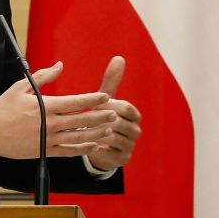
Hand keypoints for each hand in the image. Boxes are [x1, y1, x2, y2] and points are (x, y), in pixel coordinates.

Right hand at [0, 61, 114, 159]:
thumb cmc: (3, 109)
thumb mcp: (21, 87)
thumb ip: (44, 76)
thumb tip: (61, 66)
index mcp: (46, 106)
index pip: (76, 102)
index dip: (93, 99)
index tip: (106, 97)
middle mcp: (50, 124)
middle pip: (81, 120)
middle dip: (101, 117)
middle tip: (115, 114)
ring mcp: (48, 140)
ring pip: (78, 137)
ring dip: (96, 133)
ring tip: (109, 129)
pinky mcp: (45, 152)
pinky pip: (68, 152)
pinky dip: (82, 149)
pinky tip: (94, 145)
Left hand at [84, 56, 140, 173]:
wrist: (101, 146)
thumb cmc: (102, 117)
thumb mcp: (106, 100)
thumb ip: (112, 81)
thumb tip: (119, 57)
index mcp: (134, 115)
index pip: (126, 107)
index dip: (110, 105)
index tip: (94, 104)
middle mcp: (136, 130)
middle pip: (121, 123)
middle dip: (102, 120)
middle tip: (84, 118)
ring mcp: (130, 146)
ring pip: (115, 138)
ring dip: (98, 134)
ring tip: (83, 130)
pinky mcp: (123, 159)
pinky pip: (111, 154)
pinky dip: (99, 149)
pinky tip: (86, 144)